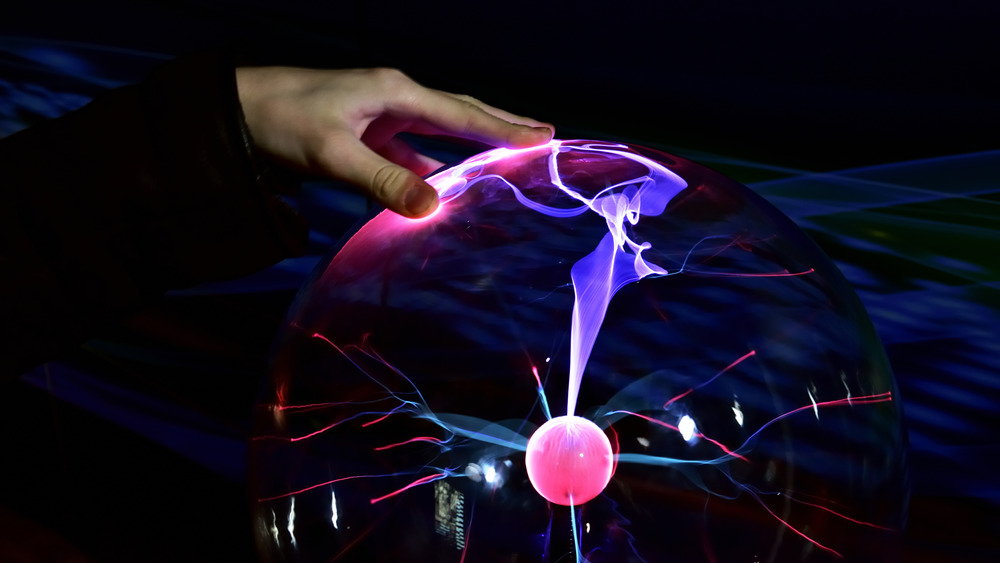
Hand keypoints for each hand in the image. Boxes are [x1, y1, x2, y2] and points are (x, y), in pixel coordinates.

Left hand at [236, 67, 554, 216]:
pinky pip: (410, 152)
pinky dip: (431, 167)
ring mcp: (379, 116)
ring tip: (506, 157)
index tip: (541, 137)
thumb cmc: (282, 121)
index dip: (502, 128)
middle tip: (542, 136)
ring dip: (470, 146)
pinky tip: (442, 185)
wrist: (235, 113)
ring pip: (437, 133)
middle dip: (499, 126)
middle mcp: (393, 98)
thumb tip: (434, 207)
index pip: (459, 113)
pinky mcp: (364, 135)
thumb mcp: (333, 153)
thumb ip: (383, 181)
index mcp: (393, 92)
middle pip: (458, 113)